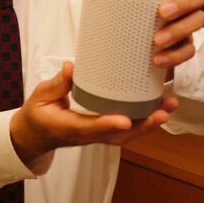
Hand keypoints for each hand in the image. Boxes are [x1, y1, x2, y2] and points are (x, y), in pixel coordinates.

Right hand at [10, 62, 177, 166]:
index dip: (108, 124)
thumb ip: (56, 84)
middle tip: (164, 110)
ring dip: (149, 123)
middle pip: (120, 135)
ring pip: (127, 134)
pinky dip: (143, 121)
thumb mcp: (40, 97)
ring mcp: (96, 135)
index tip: (125, 119)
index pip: (91, 128)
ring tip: (168, 106)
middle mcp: (87, 135)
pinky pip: (125, 130)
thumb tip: (71, 67)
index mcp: (69, 127)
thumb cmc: (37, 115)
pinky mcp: (102, 131)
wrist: (35, 135)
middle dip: (144, 125)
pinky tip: (157, 108)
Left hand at [74, 0, 203, 70]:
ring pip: (197, 23)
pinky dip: (175, 56)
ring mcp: (186, 24)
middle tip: (161, 12)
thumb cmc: (123, 8)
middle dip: (184, 4)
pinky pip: (188, 51)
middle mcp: (183, 1)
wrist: (123, 43)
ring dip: (178, 31)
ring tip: (156, 40)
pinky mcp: (182, 46)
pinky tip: (158, 60)